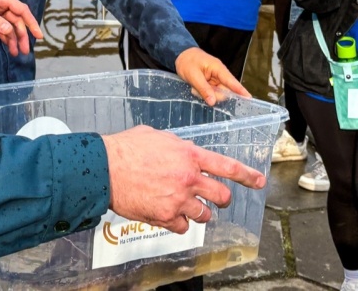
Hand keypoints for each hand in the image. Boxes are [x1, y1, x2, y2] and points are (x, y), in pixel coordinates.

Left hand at [0, 0, 42, 56]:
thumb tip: (9, 30)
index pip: (21, 10)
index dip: (31, 23)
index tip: (38, 36)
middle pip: (16, 20)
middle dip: (21, 35)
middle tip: (24, 51)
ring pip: (7, 25)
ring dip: (12, 38)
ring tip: (15, 53)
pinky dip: (3, 36)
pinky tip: (7, 45)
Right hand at [103, 125, 265, 234]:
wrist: (105, 167)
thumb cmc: (125, 148)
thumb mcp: (155, 136)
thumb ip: (175, 145)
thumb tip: (183, 150)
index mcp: (188, 155)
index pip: (226, 167)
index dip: (246, 175)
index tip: (258, 181)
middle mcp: (188, 178)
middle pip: (221, 196)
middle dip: (221, 199)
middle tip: (215, 200)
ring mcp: (178, 199)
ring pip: (204, 215)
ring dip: (197, 211)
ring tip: (182, 205)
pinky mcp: (165, 216)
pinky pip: (183, 226)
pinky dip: (178, 222)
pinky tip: (166, 213)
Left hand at [174, 47, 250, 105]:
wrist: (180, 55)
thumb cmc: (187, 62)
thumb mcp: (193, 76)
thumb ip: (203, 89)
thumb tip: (213, 102)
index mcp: (218, 68)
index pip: (231, 81)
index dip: (240, 90)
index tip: (249, 98)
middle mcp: (219, 74)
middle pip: (224, 90)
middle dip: (214, 95)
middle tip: (198, 91)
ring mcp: (216, 79)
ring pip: (217, 93)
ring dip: (207, 94)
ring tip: (195, 87)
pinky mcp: (211, 82)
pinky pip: (212, 92)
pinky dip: (204, 92)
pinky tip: (196, 88)